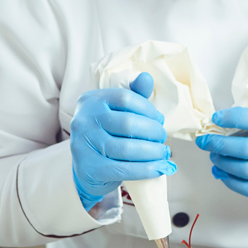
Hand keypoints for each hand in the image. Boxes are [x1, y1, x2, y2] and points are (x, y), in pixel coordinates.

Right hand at [71, 73, 172, 209]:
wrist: (86, 168)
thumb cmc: (107, 135)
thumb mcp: (117, 112)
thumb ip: (133, 94)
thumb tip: (146, 78)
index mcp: (91, 100)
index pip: (125, 98)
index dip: (148, 108)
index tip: (159, 119)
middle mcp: (83, 120)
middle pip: (128, 123)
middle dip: (153, 131)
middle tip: (163, 138)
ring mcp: (83, 145)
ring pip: (127, 148)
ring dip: (153, 152)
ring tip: (164, 153)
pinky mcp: (89, 168)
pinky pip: (123, 169)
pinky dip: (146, 169)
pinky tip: (159, 168)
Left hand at [195, 107, 247, 221]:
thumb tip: (224, 126)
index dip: (233, 117)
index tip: (216, 118)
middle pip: (243, 147)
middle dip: (218, 144)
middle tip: (205, 141)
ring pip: (242, 168)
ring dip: (221, 163)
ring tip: (214, 158)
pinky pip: (246, 187)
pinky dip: (229, 180)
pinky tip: (222, 174)